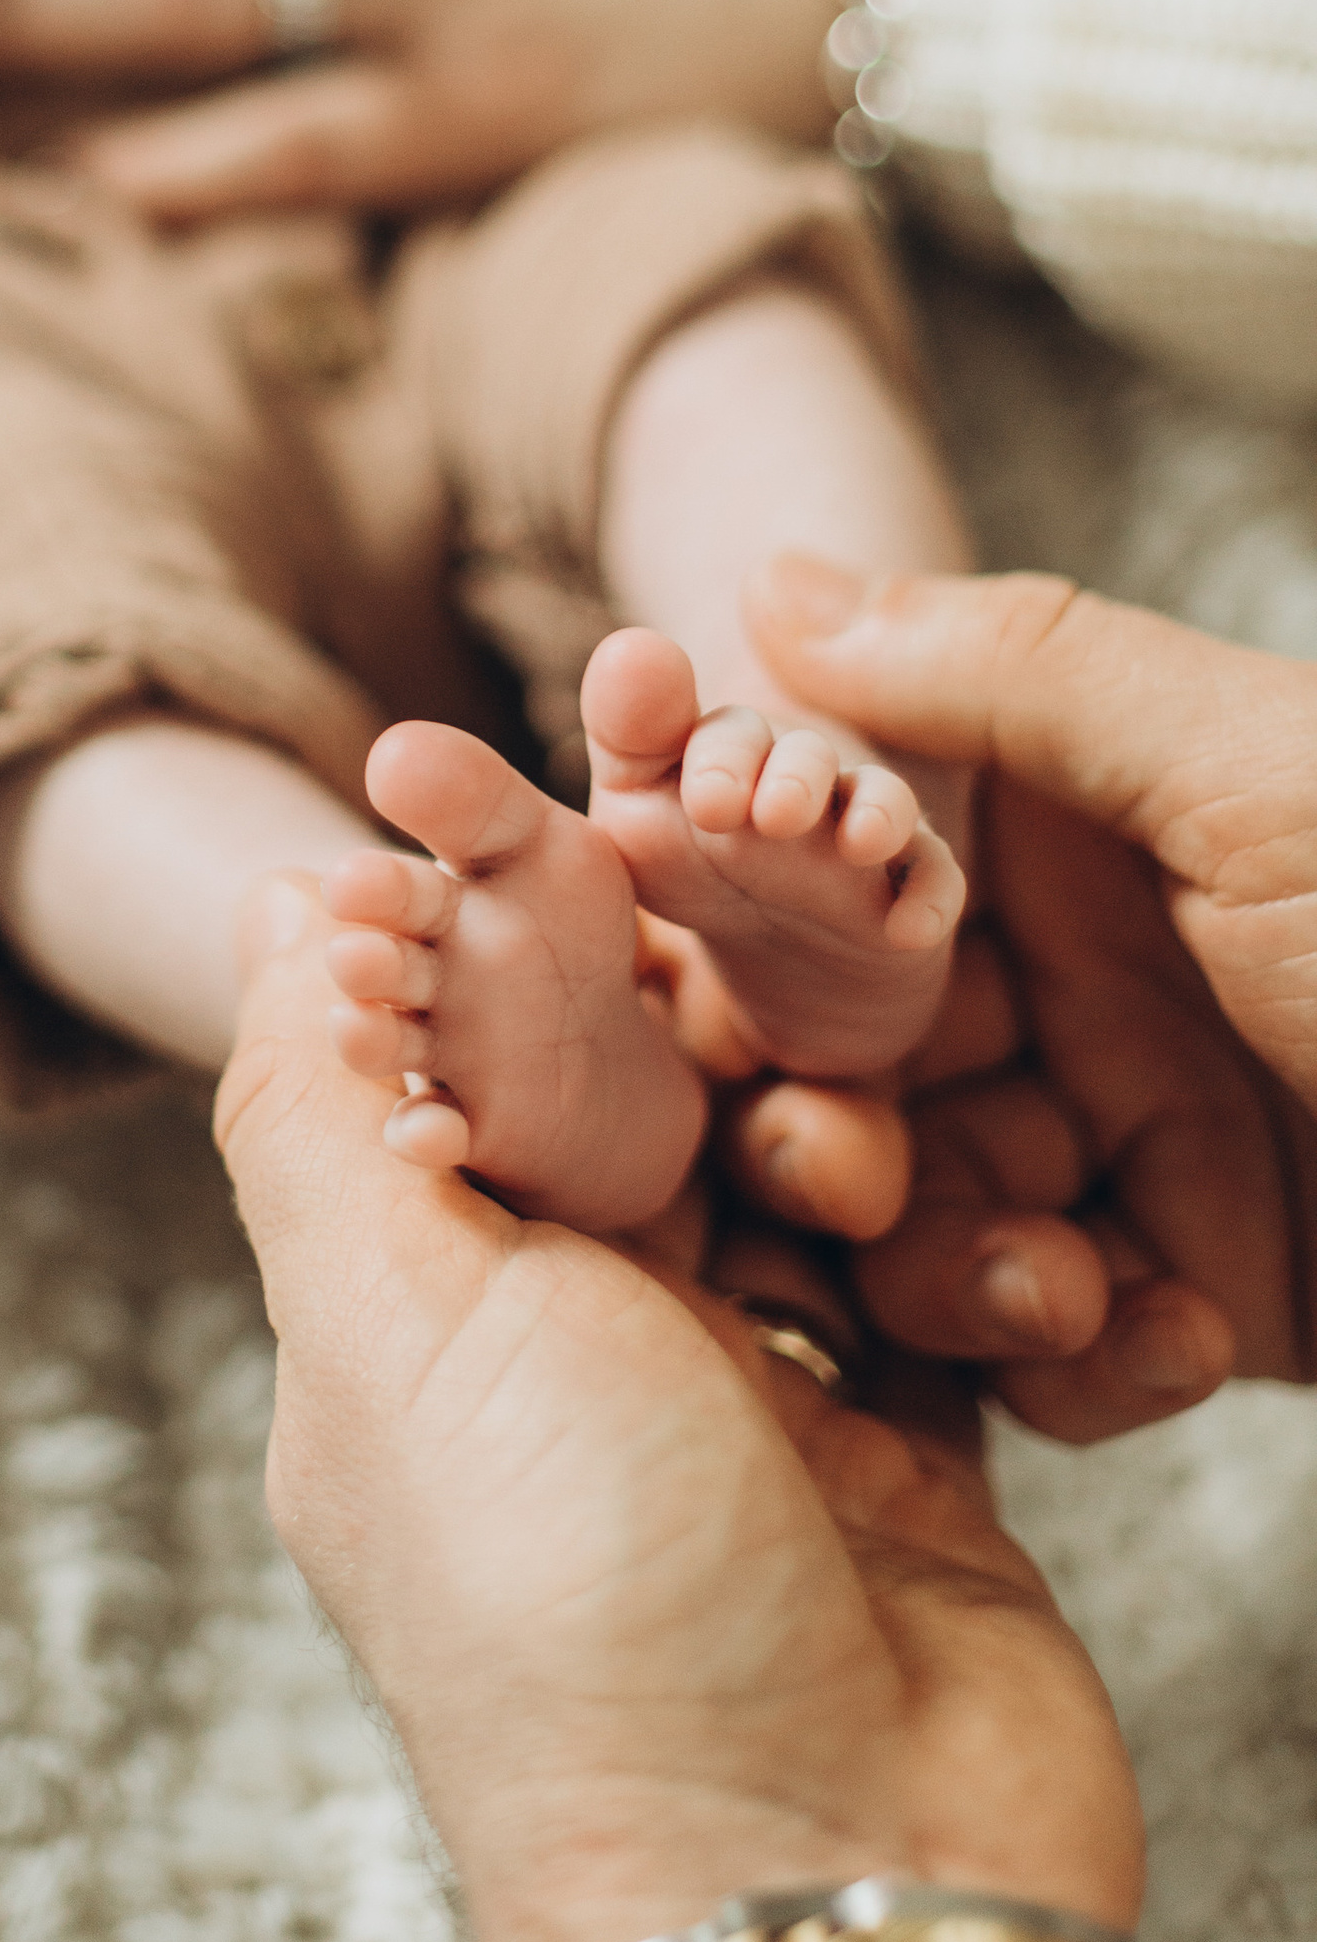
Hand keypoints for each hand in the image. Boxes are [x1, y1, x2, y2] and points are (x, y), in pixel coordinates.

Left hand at [214, 876, 1143, 1941]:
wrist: (818, 1891)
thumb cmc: (572, 1615)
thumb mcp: (392, 1326)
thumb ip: (319, 1105)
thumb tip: (281, 908)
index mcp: (419, 1292)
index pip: (465, 1038)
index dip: (529, 908)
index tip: (611, 796)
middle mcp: (569, 1335)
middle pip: (652, 1083)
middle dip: (724, 1008)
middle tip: (790, 952)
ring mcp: (739, 1396)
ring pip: (807, 1160)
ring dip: (852, 1140)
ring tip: (853, 1180)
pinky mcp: (896, 1456)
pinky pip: (934, 1283)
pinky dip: (967, 1256)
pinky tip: (978, 1258)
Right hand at [752, 557, 1316, 1436]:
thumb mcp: (1264, 779)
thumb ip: (1017, 676)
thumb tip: (777, 580)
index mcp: (1083, 812)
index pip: (842, 854)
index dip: (744, 911)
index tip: (684, 970)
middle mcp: (1087, 967)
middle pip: (852, 1054)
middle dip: (827, 1122)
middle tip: (851, 1171)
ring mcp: (1136, 1137)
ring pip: (928, 1214)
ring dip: (953, 1262)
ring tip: (1056, 1280)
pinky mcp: (1192, 1298)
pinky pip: (1050, 1349)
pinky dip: (1080, 1361)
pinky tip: (1170, 1335)